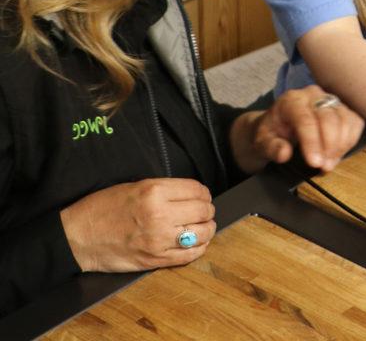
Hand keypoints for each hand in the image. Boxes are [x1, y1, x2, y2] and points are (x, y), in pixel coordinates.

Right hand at [60, 178, 215, 272]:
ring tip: (203, 226)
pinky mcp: (154, 260)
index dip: (204, 193)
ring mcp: (158, 240)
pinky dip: (198, 249)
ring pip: (201, 234)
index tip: (202, 196)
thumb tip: (192, 194)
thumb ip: (166, 189)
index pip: (197, 190)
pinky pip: (189, 256)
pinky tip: (196, 243)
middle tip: (203, 211)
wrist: (78, 237)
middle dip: (207, 210)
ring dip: (207, 229)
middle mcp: (160, 215)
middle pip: (203, 211)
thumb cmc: (104, 207)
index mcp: (155, 192)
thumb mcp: (137, 185)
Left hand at [233, 85, 364, 175]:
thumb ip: (271, 148)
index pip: (306, 120)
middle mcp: (313, 95)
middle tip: (324, 167)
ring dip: (341, 145)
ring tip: (329, 163)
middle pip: (329, 117)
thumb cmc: (271, 133)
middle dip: (329, 145)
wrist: (277, 125)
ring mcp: (330, 99)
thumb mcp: (262, 142)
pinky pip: (355, 122)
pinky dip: (350, 140)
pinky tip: (339, 153)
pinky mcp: (342, 107)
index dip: (312, 142)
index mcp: (291, 100)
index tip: (315, 163)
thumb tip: (284, 153)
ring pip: (345, 119)